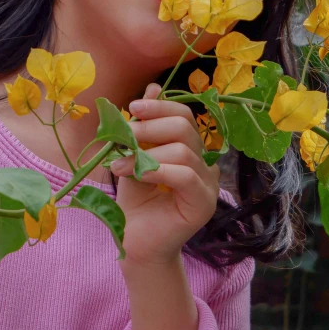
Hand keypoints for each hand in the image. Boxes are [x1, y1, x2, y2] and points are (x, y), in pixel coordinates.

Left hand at [111, 83, 219, 266]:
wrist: (133, 242)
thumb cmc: (135, 200)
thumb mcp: (135, 155)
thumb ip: (145, 126)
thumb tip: (153, 87)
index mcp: (189, 148)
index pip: (184, 115)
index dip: (159, 107)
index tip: (132, 108)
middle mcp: (204, 163)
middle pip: (186, 127)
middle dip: (150, 127)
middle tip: (124, 136)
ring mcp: (208, 184)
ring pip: (184, 150)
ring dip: (146, 153)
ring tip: (120, 164)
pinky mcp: (204, 203)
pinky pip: (185, 175)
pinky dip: (156, 170)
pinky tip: (135, 174)